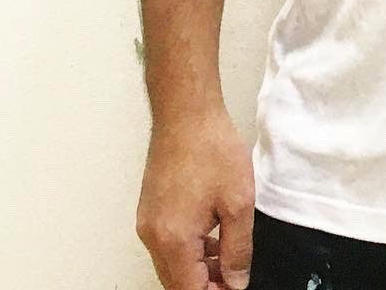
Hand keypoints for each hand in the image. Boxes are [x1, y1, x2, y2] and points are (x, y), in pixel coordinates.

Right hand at [136, 105, 255, 289]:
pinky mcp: (150, 210)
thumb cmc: (211, 148)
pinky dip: (187, 251)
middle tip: (234, 276)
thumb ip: (238, 249)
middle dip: (205, 285)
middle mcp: (153, 237)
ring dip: (196, 270)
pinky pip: (166, 245)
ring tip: (227, 258)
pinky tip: (211, 237)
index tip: (235, 286)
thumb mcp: (238, 202)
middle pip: (176, 282)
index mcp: (173, 240)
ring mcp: (147, 223)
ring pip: (171, 265)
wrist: (185, 112)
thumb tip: (236, 281)